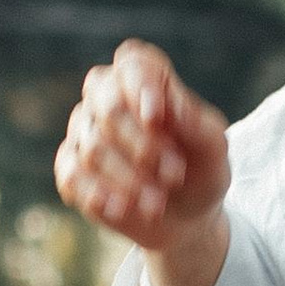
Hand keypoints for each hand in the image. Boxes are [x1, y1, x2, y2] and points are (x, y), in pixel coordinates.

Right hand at [55, 40, 231, 285]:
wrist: (185, 223)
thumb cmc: (204, 175)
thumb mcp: (216, 151)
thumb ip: (195, 122)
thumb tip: (166, 103)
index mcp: (145, 78)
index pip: (133, 62)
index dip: (143, 84)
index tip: (163, 114)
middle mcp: (106, 97)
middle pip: (103, 100)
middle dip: (139, 141)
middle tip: (172, 175)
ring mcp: (81, 133)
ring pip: (87, 143)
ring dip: (125, 176)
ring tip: (157, 203)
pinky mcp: (69, 171)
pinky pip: (70, 177)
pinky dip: (97, 196)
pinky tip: (122, 212)